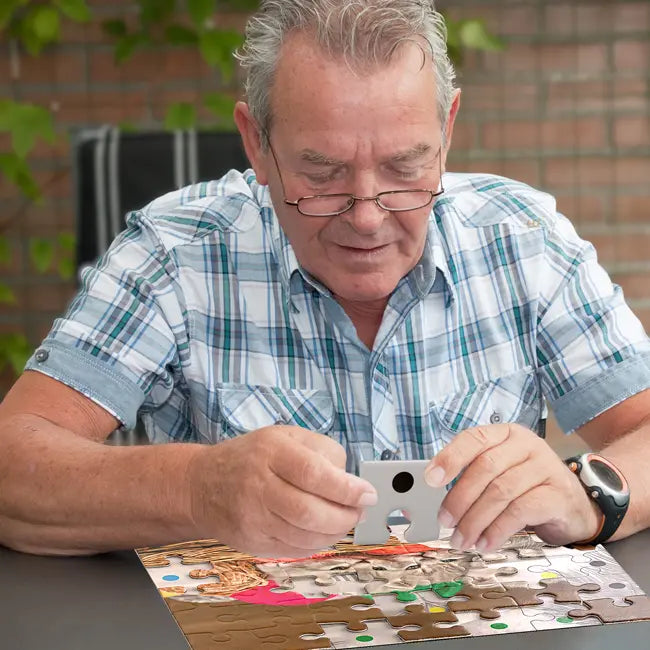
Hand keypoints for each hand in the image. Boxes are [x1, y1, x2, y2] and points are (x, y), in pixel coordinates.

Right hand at [189, 425, 376, 557]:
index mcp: (270, 452)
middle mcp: (258, 485)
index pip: (314, 473)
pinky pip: (294, 550)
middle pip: (310, 512)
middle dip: (345, 516)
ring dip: (335, 533)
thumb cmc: (251, 457)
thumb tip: (350, 480)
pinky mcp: (251, 542)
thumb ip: (321, 450)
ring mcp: (252, 517)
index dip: (346, 488)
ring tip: (345, 520)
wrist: (201, 484)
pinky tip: (324, 531)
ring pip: (304, 536)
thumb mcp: (285, 436)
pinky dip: (317, 543)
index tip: (367, 493)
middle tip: (360, 510)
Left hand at [424, 423, 601, 551]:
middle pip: (485, 468)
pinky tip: (486, 542)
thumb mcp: (501, 472)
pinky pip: (521, 511)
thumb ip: (473, 475)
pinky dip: (498, 529)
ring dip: (476, 520)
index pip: (474, 439)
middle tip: (445, 522)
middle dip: (460, 498)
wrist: (576, 504)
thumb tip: (436, 493)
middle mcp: (527, 444)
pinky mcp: (558, 494)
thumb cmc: (529, 487)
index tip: (430, 479)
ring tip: (463, 539)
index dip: (450, 458)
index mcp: (506, 434)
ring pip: (501, 492)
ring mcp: (545, 467)